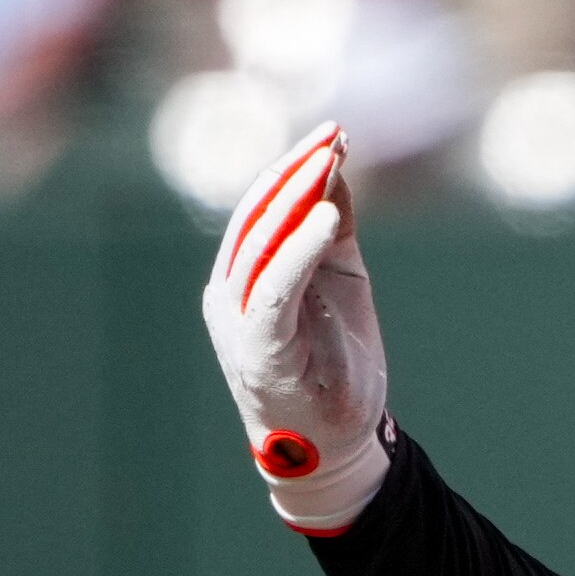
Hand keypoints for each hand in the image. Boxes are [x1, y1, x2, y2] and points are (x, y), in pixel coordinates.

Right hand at [201, 125, 392, 531]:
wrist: (335, 441)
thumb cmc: (335, 360)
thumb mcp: (341, 281)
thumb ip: (333, 230)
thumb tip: (336, 169)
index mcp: (245, 275)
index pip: (262, 208)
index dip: (294, 167)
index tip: (334, 133)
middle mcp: (231, 293)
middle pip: (256, 218)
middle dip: (294, 171)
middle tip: (333, 135)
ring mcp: (240, 322)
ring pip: (260, 246)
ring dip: (295, 199)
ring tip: (329, 161)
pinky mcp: (261, 350)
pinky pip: (274, 290)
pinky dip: (297, 250)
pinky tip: (325, 217)